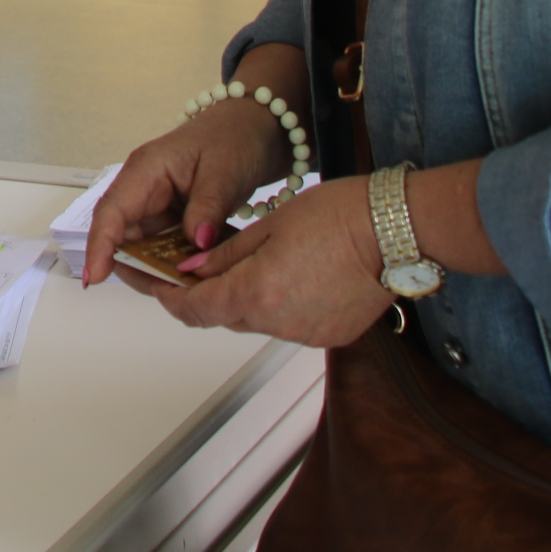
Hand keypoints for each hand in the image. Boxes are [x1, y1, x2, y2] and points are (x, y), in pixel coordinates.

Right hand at [80, 95, 292, 286]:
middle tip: (161, 293)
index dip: (100, 245)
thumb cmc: (235, 136)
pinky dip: (177, 263)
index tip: (95, 277)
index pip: (112, 211)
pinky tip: (195, 278)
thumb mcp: (224, 170)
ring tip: (182, 291)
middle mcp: (144, 190)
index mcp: (146, 170)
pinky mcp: (175, 218)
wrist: (257, 127)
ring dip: (158, 269)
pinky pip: (166, 247)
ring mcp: (159, 205)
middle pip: (122, 235)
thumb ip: (208, 208)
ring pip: (143, 246)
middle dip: (134, 266)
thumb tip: (197, 244)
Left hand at [115, 174, 395, 348]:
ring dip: (248, 298)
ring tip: (258, 263)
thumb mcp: (268, 225)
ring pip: (257, 320)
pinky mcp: (329, 336)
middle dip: (208, 292)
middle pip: (223, 315)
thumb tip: (191, 269)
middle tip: (199, 267)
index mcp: (254, 294)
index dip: (167, 296)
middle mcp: (277, 323)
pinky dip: (281, 305)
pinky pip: (289, 324)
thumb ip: (224, 255)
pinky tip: (294, 276)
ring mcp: (305, 334)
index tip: (154, 283)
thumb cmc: (339, 216)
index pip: (192, 308)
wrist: (397, 229)